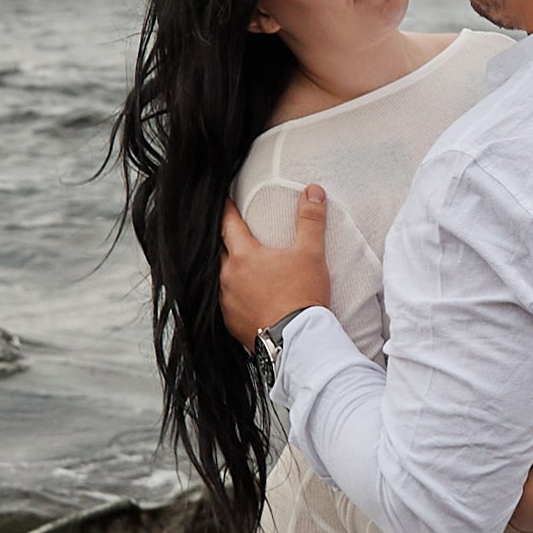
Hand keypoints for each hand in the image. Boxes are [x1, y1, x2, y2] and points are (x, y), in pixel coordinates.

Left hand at [219, 189, 331, 347]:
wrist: (297, 341)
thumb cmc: (302, 295)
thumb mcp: (311, 253)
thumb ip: (311, 220)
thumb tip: (312, 191)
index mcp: (243, 256)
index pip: (228, 224)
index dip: (227, 210)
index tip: (224, 201)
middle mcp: (228, 277)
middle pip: (220, 251)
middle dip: (226, 242)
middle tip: (233, 235)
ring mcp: (227, 302)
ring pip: (220, 279)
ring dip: (230, 272)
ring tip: (242, 268)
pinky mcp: (231, 323)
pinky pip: (227, 303)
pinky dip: (235, 297)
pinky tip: (246, 298)